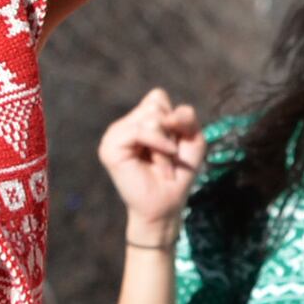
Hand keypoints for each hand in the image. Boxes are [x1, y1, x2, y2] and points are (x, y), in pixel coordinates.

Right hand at [98, 87, 205, 229]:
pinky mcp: (110, 148)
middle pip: (156, 104)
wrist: (166, 206)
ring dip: (165, 145)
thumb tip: (166, 115)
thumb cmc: (178, 174)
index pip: (157, 97)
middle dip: (170, 132)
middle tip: (167, 157)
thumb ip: (186, 117)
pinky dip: (158, 145)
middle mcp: (124, 125)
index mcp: (138, 120)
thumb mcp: (193, 140)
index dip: (174, 120)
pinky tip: (159, 164)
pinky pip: (139, 130)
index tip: (174, 146)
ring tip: (161, 165)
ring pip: (151, 117)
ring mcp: (114, 135)